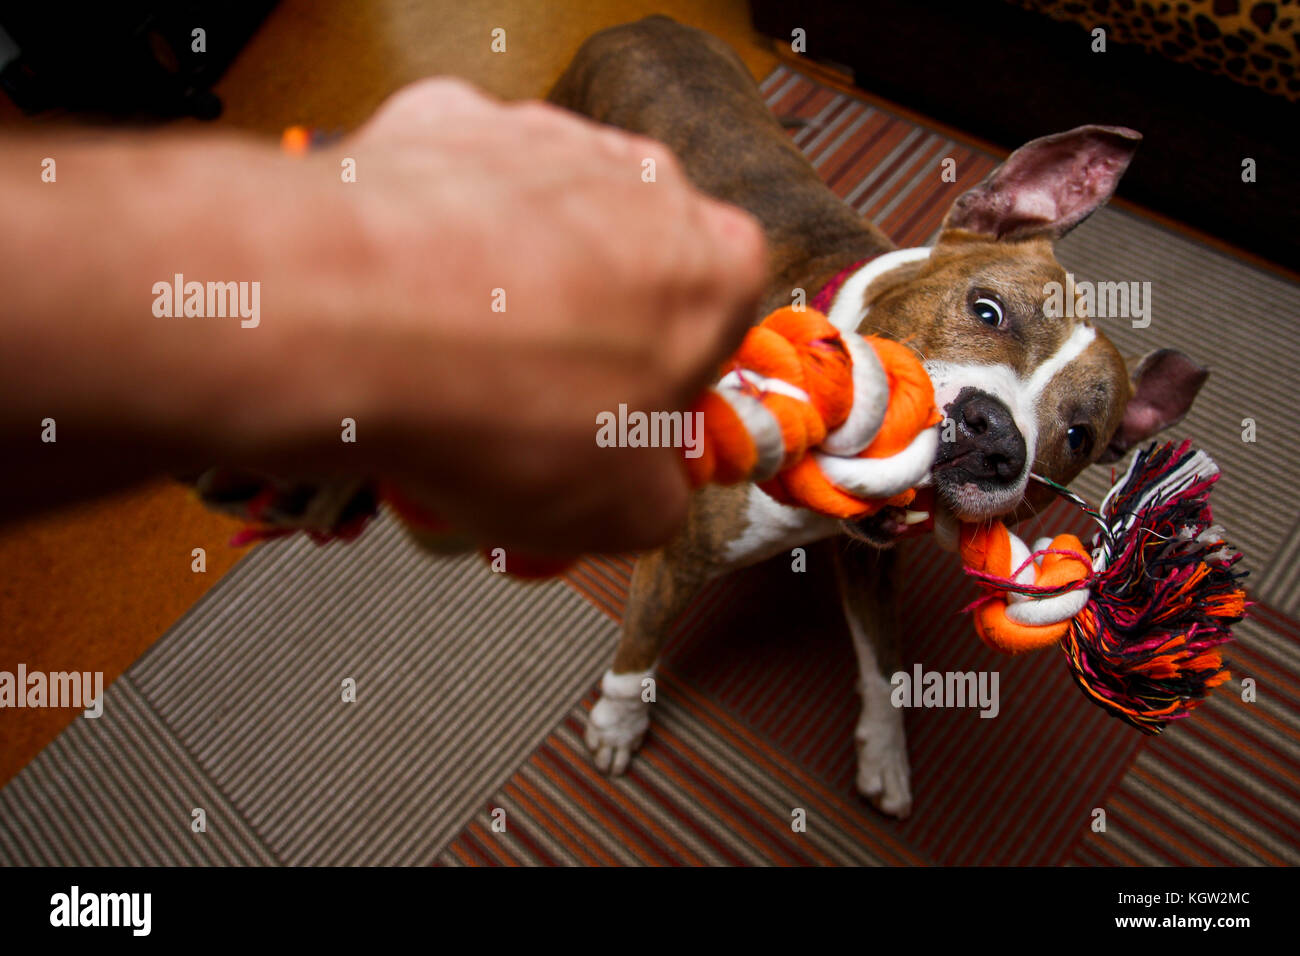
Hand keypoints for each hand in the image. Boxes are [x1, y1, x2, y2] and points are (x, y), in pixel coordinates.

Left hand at [321, 79, 767, 553]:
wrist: (345, 320)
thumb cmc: (498, 405)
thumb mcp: (621, 516)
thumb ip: (659, 495)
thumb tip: (643, 490)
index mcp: (716, 272)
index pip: (710, 334)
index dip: (657, 392)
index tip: (609, 432)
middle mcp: (645, 184)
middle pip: (624, 275)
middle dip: (584, 338)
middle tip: (524, 407)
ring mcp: (545, 140)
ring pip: (541, 230)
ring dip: (511, 289)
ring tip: (450, 366)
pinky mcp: (451, 122)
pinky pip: (456, 194)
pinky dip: (436, 240)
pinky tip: (404, 302)